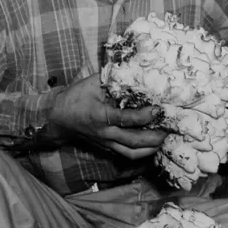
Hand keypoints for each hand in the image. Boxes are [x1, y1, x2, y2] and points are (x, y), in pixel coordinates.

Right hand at [47, 73, 167, 159]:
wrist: (59, 117)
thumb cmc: (76, 97)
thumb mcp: (92, 83)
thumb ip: (112, 80)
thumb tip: (135, 73)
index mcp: (100, 116)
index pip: (125, 119)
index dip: (143, 116)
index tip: (157, 110)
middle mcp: (105, 133)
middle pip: (133, 142)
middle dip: (154, 138)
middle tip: (169, 130)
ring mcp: (106, 143)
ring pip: (131, 153)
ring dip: (151, 149)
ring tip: (165, 141)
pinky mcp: (107, 148)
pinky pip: (127, 154)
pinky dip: (142, 152)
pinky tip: (153, 146)